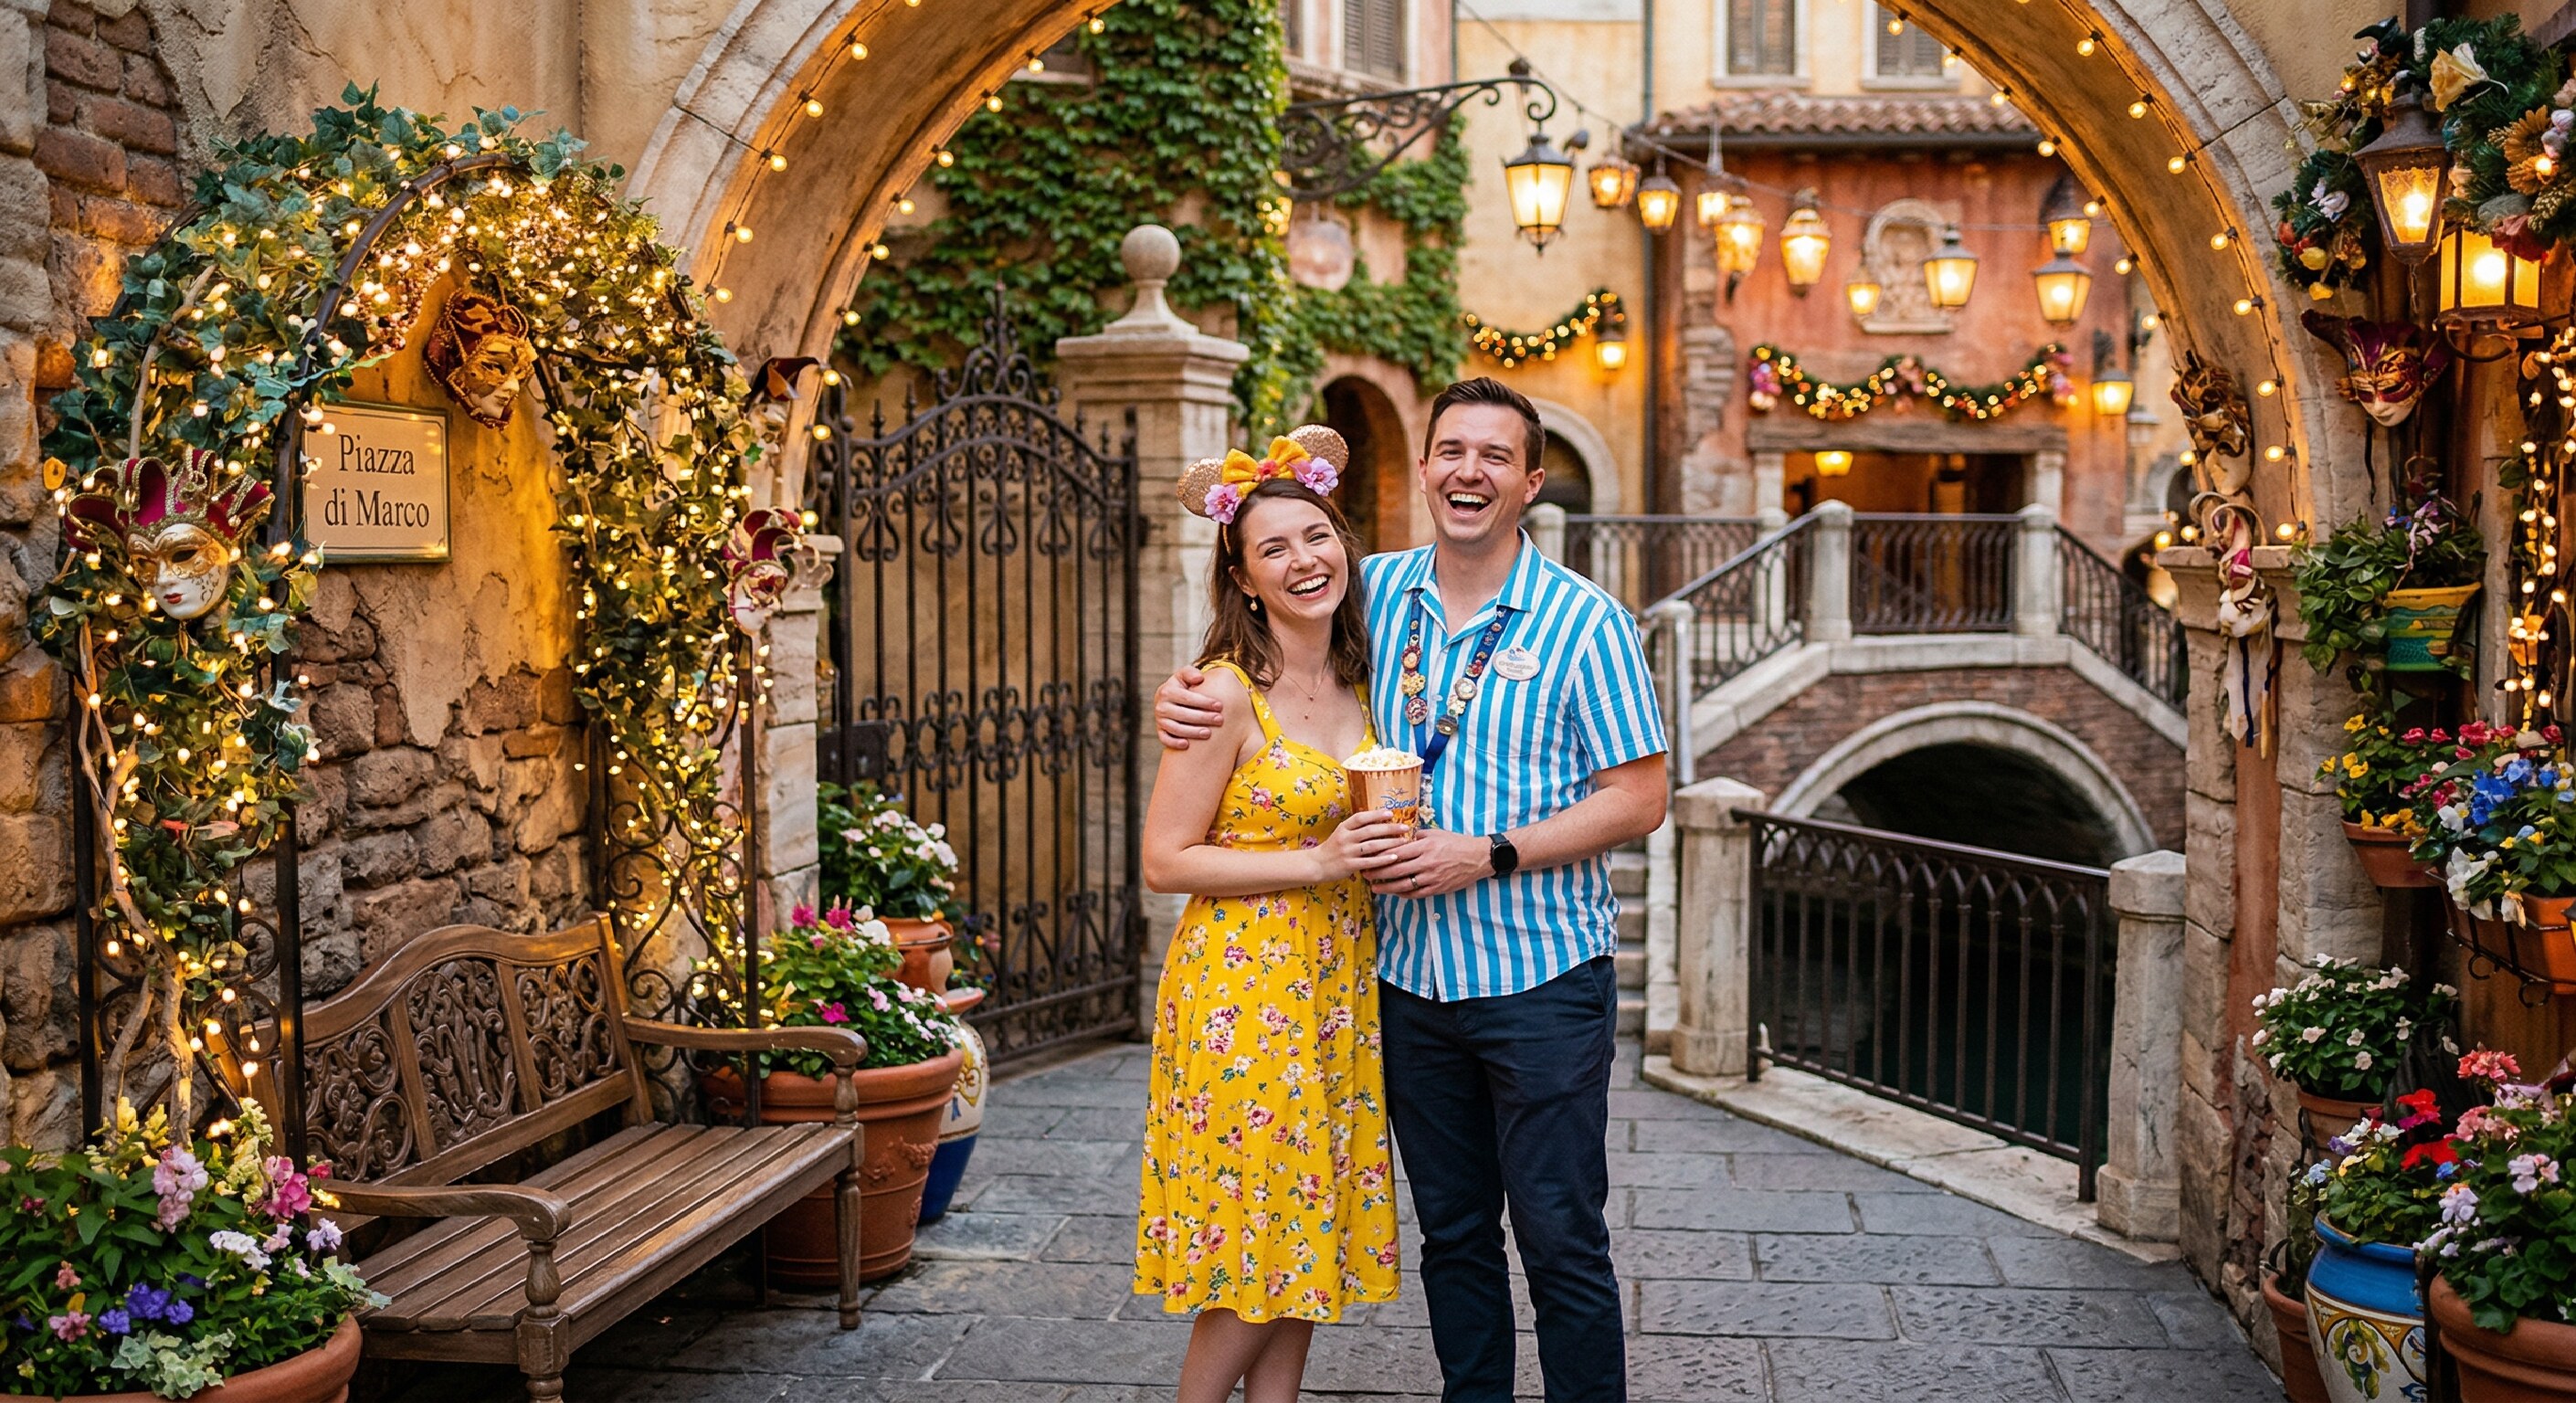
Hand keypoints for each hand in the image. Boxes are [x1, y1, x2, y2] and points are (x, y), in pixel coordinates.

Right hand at [1156, 665, 1224, 750]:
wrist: (1171, 699)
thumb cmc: (1183, 686)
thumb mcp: (1184, 675)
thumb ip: (1190, 673)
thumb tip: (1199, 679)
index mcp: (1166, 691)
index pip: (1187, 698)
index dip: (1204, 702)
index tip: (1220, 705)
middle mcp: (1160, 706)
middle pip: (1183, 714)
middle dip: (1203, 717)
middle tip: (1220, 720)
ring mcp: (1160, 720)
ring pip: (1175, 729)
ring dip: (1192, 732)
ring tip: (1208, 733)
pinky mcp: (1160, 731)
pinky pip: (1165, 739)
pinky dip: (1174, 743)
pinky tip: (1187, 745)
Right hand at [1310, 809, 1408, 882]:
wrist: (1316, 865)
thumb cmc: (1332, 848)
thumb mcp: (1341, 833)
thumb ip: (1356, 828)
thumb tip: (1378, 820)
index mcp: (1343, 827)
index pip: (1361, 817)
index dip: (1376, 814)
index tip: (1390, 813)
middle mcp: (1345, 838)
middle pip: (1370, 830)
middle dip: (1389, 828)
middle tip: (1405, 827)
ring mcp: (1347, 852)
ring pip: (1372, 845)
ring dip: (1390, 843)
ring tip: (1404, 841)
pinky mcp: (1349, 865)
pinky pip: (1369, 861)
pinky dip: (1383, 859)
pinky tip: (1394, 858)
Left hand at [1368, 829, 1493, 898]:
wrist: (1478, 857)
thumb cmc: (1456, 843)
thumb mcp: (1436, 833)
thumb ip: (1417, 837)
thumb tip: (1401, 839)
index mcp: (1424, 847)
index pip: (1396, 852)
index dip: (1380, 856)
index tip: (1368, 858)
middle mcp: (1426, 863)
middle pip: (1395, 870)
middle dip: (1378, 873)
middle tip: (1365, 875)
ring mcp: (1431, 877)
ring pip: (1403, 885)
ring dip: (1387, 888)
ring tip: (1375, 888)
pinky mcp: (1437, 888)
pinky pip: (1416, 894)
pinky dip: (1403, 894)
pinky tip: (1395, 893)